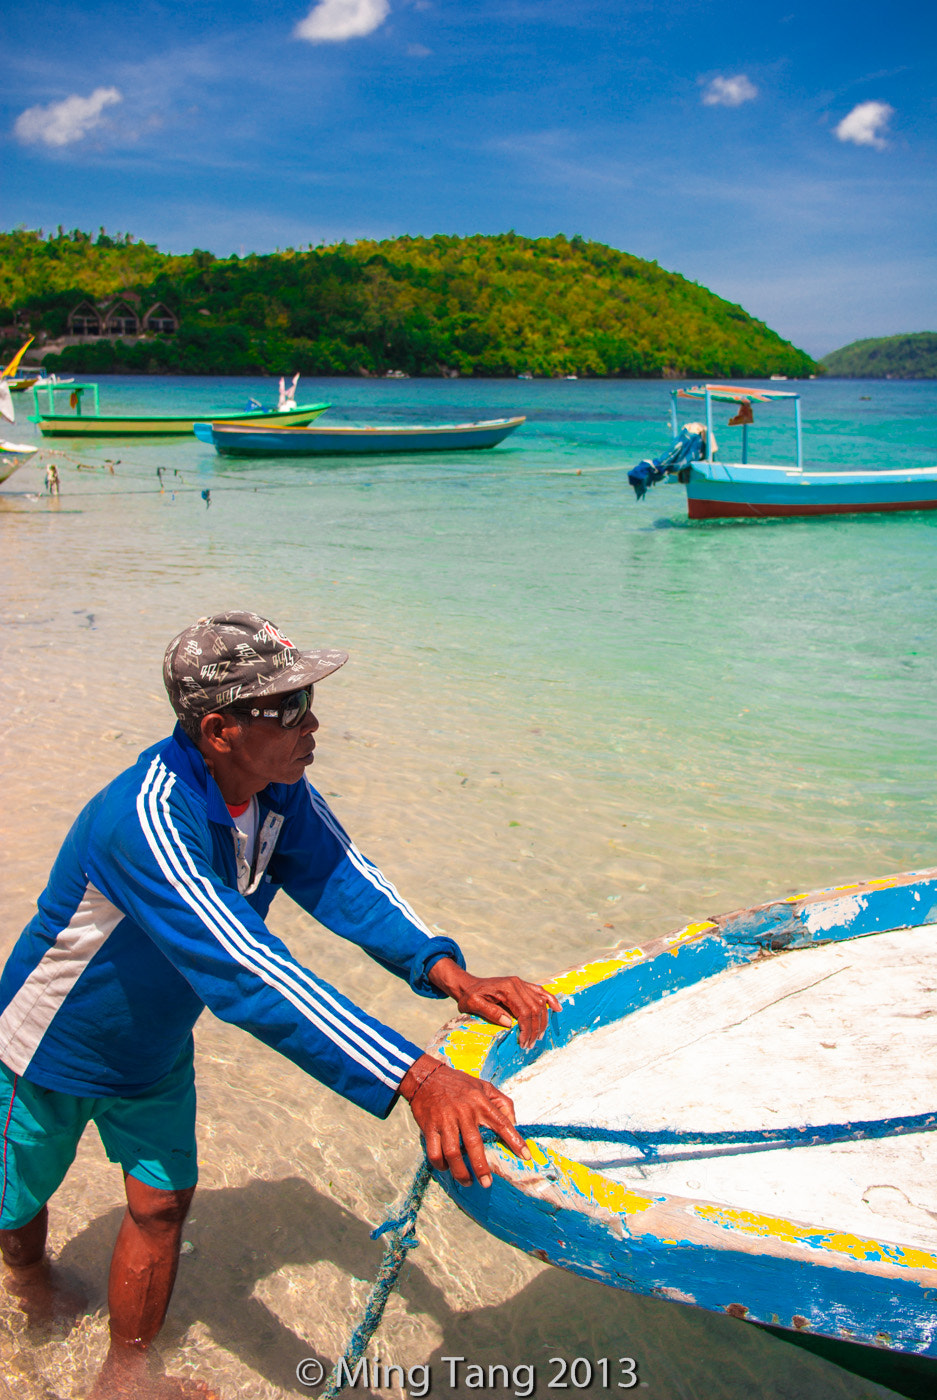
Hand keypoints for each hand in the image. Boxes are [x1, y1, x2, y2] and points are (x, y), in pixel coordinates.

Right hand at [399, 1054, 529, 1187]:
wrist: (426, 1077)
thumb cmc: (459, 1083)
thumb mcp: (484, 1086)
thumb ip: (502, 1103)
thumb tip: (514, 1122)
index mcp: (480, 1102)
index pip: (502, 1123)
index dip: (515, 1140)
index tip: (525, 1156)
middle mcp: (464, 1112)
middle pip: (474, 1144)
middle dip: (481, 1167)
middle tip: (487, 1183)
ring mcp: (445, 1120)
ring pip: (453, 1152)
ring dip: (460, 1171)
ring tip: (468, 1181)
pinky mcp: (429, 1126)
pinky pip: (434, 1151)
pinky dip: (440, 1164)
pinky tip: (446, 1168)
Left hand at [428, 959, 560, 1048]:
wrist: (468, 984)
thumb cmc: (469, 996)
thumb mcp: (473, 1004)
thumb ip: (491, 1012)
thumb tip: (509, 1023)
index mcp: (507, 989)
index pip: (525, 1011)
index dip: (527, 1029)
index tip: (523, 1042)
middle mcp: (517, 983)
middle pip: (535, 1008)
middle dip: (535, 1028)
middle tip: (530, 1044)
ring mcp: (521, 983)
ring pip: (540, 1002)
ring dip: (542, 1020)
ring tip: (538, 1036)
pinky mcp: (522, 984)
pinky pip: (540, 991)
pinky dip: (550, 999)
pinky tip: (557, 1009)